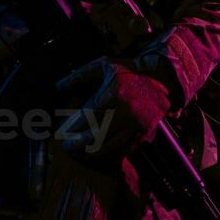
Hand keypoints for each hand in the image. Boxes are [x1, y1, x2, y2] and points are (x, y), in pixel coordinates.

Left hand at [55, 57, 171, 167]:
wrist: (161, 79)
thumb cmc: (128, 71)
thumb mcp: (103, 65)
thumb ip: (80, 75)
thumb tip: (58, 86)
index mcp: (114, 93)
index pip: (88, 116)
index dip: (73, 127)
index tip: (62, 132)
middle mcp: (126, 111)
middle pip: (97, 135)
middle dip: (78, 144)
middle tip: (67, 146)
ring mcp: (136, 124)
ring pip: (110, 147)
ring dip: (91, 153)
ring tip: (78, 152)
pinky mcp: (143, 132)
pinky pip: (123, 150)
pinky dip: (108, 154)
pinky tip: (97, 154)